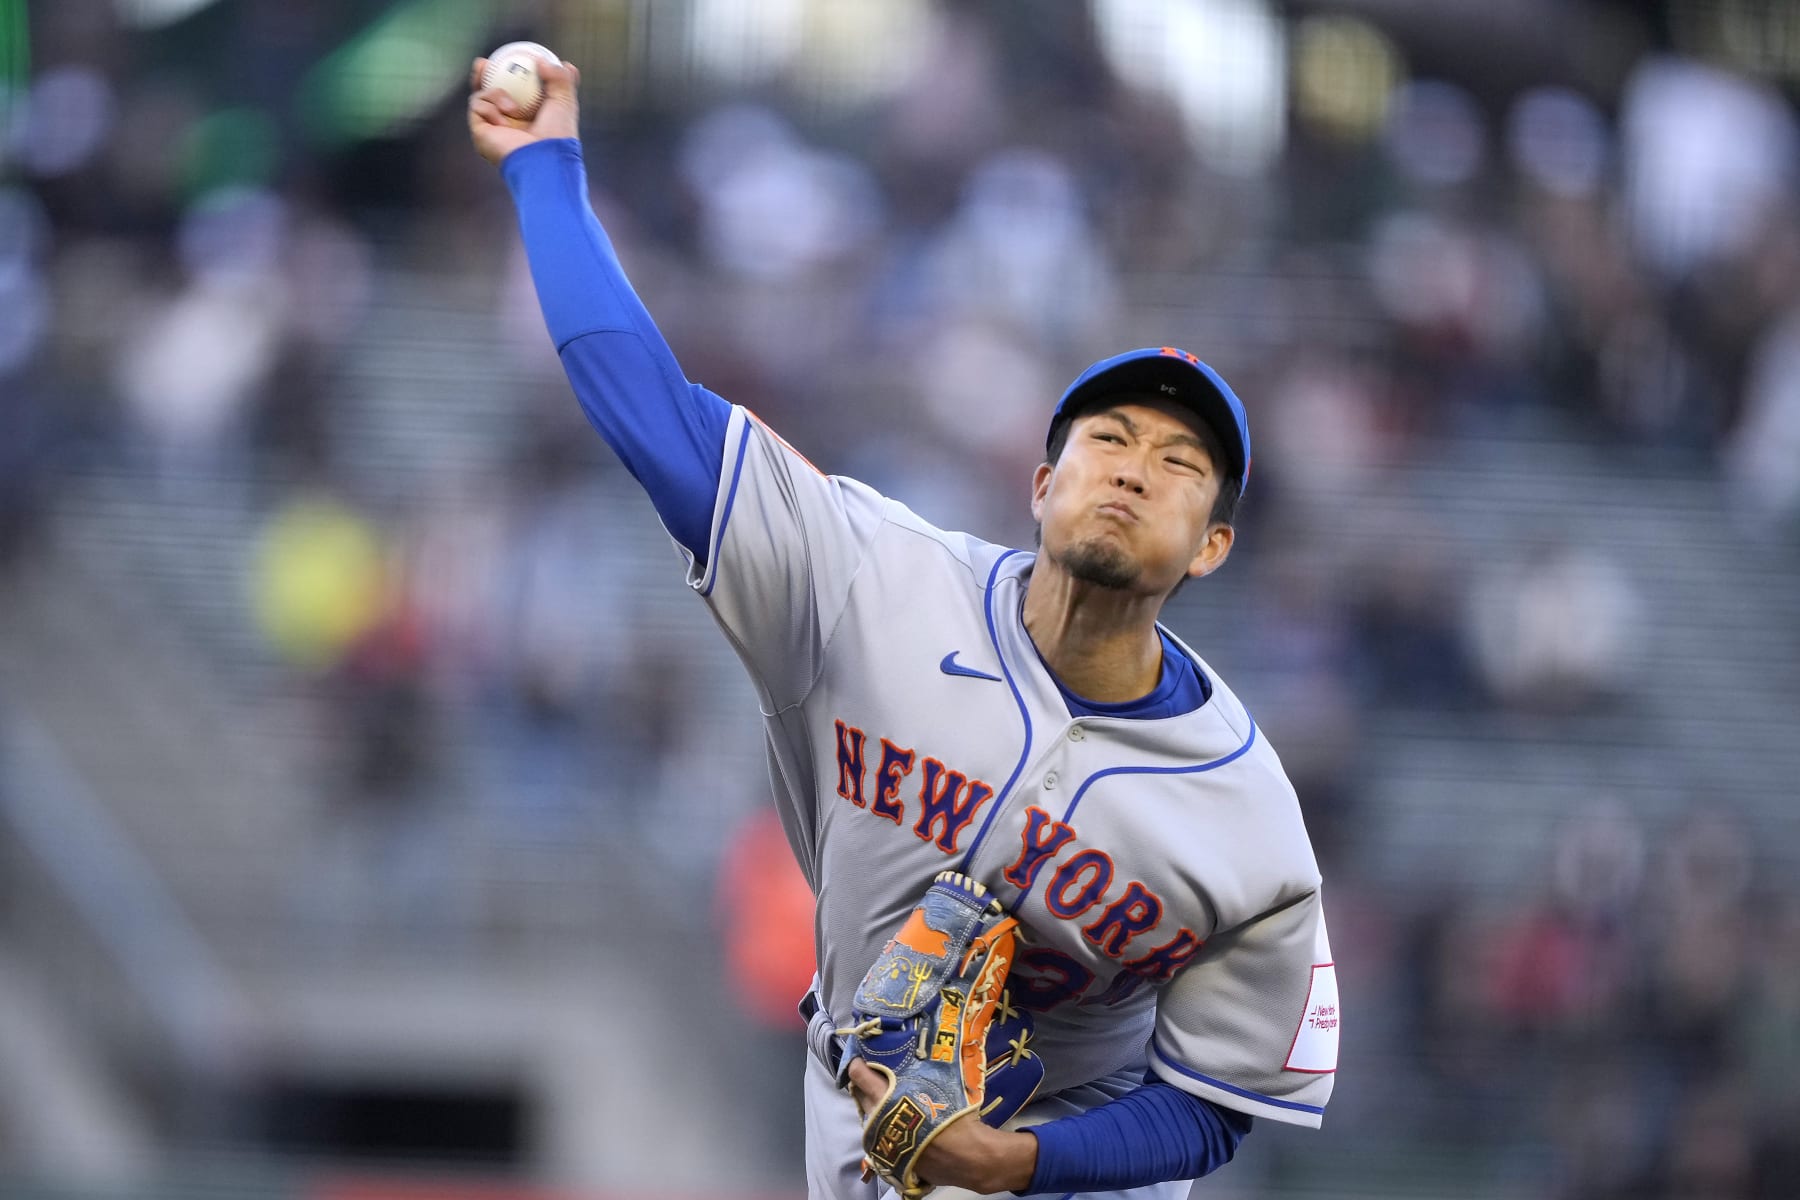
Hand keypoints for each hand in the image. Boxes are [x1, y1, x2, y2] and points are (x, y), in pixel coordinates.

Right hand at [467, 56, 581, 165]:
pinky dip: (491, 107)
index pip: (512, 92)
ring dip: (495, 94)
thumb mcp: (564, 101)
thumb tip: (544, 60)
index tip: (510, 57)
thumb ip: (560, 78)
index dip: (507, 75)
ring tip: (513, 108)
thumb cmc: (557, 134)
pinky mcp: (480, 133)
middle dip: (481, 76)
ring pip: (480, 96)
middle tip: (483, 62)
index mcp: (526, 119)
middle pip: (486, 94)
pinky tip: (504, 121)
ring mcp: (492, 129)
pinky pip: (477, 106)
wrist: (543, 158)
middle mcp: (507, 124)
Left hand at [847, 1059, 1038, 1195]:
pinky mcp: (888, 1156)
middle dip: (865, 1084)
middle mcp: (876, 1118)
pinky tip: (898, 1123)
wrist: (965, 1157)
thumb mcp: (936, 1085)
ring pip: (868, 1117)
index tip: (861, 1059)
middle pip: (860, 1096)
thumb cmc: (952, 1116)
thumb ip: (916, 1073)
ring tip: (888, 1099)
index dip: (858, 1065)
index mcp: (885, 1097)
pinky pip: (879, 1135)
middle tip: (876, 1075)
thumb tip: (909, 1059)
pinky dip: (883, 1126)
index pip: (859, 1075)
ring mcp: (880, 1139)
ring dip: (874, 1106)